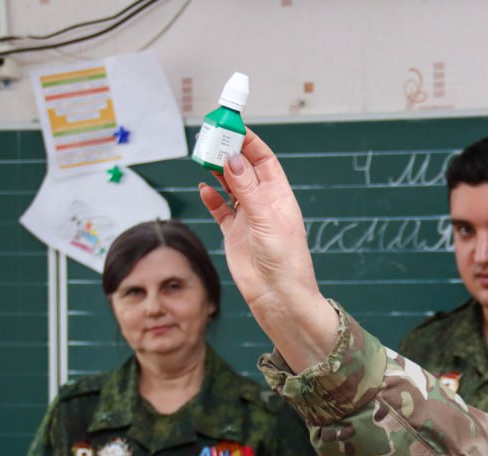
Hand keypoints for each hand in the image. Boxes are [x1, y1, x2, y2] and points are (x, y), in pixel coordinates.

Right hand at [198, 129, 337, 369]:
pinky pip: (221, 209)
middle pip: (244, 169)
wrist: (279, 298)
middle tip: (210, 137)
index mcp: (279, 197)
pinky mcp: (235, 234)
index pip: (264, 160)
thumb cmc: (284, 261)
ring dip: (217, 171)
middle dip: (229, 152)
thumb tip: (234, 158)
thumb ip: (248, 190)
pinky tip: (203, 187)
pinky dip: (212, 198)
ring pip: (230, 186)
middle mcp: (264, 205)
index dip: (249, 142)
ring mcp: (248, 219)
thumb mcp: (266, 221)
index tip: (232, 126)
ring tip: (203, 157)